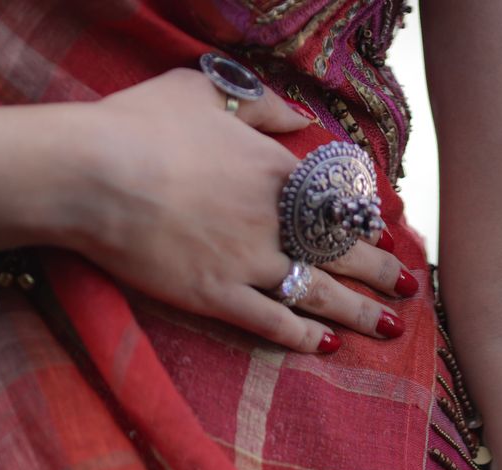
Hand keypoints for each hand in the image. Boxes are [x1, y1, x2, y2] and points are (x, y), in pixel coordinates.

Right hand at [0, 69, 415, 353]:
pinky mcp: (218, 297)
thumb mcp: (204, 91)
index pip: (332, 199)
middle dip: (381, 271)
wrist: (91, 172)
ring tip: (387, 328)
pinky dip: (302, 337)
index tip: (383, 235)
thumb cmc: (139, 124)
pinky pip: (272, 323)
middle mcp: (273, 220)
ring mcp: (248, 262)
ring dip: (358, 312)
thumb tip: (298, 117)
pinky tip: (325, 346)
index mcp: (273, 168)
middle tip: (410, 289)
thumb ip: (259, 104)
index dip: (361, 221)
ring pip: (319, 292)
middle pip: (341, 250)